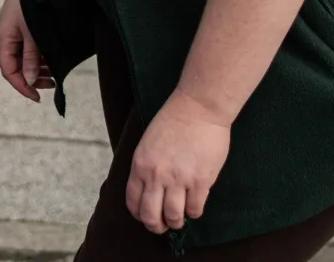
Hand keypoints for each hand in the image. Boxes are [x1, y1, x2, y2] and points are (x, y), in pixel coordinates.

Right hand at [0, 0, 53, 101]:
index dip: (22, 87)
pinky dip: (41, 57)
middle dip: (32, 79)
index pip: (9, 72)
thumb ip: (32, 57)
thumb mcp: (33, 33)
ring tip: (55, 74)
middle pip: (16, 67)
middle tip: (52, 85)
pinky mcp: (24, 27)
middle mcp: (8, 38)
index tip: (38, 97)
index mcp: (4, 40)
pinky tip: (52, 60)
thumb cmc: (29, 1)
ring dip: (38, 69)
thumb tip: (30, 79)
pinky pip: (30, 49)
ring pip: (25, 59)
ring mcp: (16, 32)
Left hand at [126, 90, 231, 233]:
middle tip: (162, 226)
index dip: (139, 214)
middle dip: (156, 226)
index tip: (145, 216)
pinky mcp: (200, 180)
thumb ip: (146, 166)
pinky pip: (195, 209)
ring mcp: (178, 179)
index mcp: (140, 164)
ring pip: (174, 217)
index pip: (133, 201)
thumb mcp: (147, 142)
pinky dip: (194, 212)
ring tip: (180, 219)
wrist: (198, 107)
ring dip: (176, 222)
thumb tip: (148, 189)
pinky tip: (195, 205)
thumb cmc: (173, 121)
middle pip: (150, 215)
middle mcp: (156, 175)